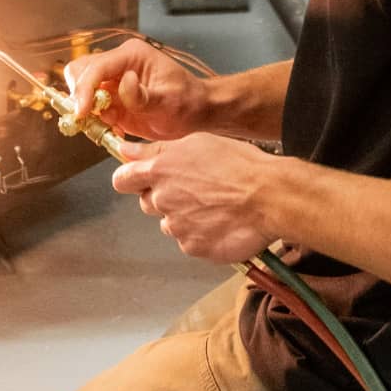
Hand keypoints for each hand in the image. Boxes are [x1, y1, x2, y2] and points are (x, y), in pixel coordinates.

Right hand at [64, 38, 206, 140]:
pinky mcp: (112, 99)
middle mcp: (118, 64)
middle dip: (78, 95)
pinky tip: (114, 129)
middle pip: (80, 71)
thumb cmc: (188, 101)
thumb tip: (124, 83)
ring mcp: (113, 81)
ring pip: (81, 87)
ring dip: (84, 108)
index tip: (82, 112)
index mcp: (131, 55)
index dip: (85, 88)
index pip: (97, 67)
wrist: (196, 112)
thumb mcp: (169, 100)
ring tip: (101, 124)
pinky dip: (94, 120)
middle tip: (86, 117)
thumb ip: (144, 95)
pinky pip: (92, 107)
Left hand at [111, 134, 279, 263]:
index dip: (129, 179)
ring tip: (214, 207)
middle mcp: (163, 200)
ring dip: (184, 217)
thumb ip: (154, 150)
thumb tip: (125, 150)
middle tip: (194, 189)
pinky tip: (221, 223)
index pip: (122, 180)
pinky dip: (201, 235)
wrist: (269, 196)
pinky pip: (189, 242)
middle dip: (164, 197)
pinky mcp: (193, 247)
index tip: (139, 178)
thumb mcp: (195, 143)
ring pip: (170, 223)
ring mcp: (177, 227)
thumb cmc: (238, 164)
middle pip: (148, 202)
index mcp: (160, 171)